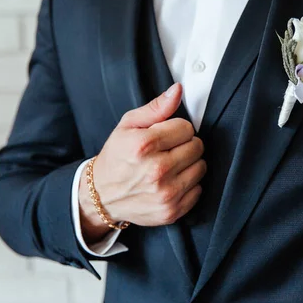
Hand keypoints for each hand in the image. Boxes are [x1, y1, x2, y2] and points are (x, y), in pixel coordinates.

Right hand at [78, 83, 204, 242]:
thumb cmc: (117, 156)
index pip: (186, 128)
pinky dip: (188, 185)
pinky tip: (171, 182)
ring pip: (201, 167)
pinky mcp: (172, 211)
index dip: (177, 129)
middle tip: (168, 150)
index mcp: (144, 146)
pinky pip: (198, 190)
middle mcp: (156, 171)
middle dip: (185, 145)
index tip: (166, 135)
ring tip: (170, 165)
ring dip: (189, 164)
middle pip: (197, 147)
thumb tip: (178, 90)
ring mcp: (165, 194)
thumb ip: (156, 107)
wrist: (102, 195)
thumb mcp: (128, 125)